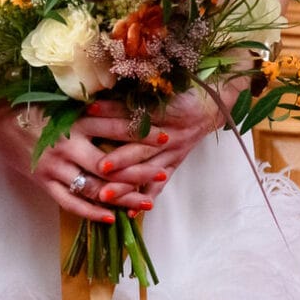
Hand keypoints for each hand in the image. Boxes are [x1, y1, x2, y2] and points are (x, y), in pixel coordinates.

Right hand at [0, 73, 168, 224]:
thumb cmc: (30, 103)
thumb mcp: (61, 99)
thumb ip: (89, 106)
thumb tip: (124, 104)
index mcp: (72, 119)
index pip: (114, 127)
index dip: (141, 132)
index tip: (165, 134)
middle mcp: (66, 144)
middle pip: (110, 164)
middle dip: (139, 170)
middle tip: (162, 172)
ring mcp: (54, 167)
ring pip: (94, 188)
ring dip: (122, 197)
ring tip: (147, 203)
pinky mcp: (43, 182)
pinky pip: (70, 202)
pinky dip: (91, 212)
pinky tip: (110, 218)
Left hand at [81, 86, 218, 195]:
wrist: (210, 105)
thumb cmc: (181, 92)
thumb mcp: (160, 87)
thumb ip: (132, 92)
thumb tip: (98, 90)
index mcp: (163, 110)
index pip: (133, 112)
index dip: (111, 110)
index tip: (88, 111)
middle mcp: (168, 134)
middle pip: (141, 147)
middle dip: (119, 159)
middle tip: (98, 167)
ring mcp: (172, 151)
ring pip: (147, 171)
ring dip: (126, 184)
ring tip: (105, 195)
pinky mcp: (175, 163)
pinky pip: (160, 184)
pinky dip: (146, 198)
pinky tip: (131, 213)